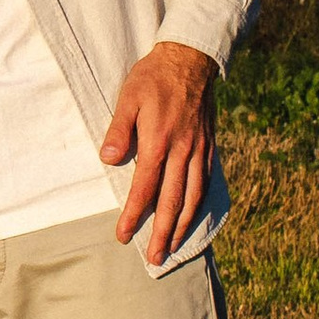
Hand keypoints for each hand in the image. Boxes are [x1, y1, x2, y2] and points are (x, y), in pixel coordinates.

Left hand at [101, 39, 216, 266]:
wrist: (191, 59)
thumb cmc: (153, 79)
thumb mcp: (128, 99)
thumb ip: (119, 131)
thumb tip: (109, 160)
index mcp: (160, 142)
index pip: (145, 188)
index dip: (134, 215)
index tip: (124, 236)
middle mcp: (183, 152)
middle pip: (173, 202)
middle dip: (163, 233)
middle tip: (156, 258)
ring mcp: (199, 151)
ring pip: (193, 197)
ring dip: (183, 225)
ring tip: (175, 246)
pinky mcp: (209, 147)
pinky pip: (206, 183)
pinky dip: (200, 204)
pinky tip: (193, 216)